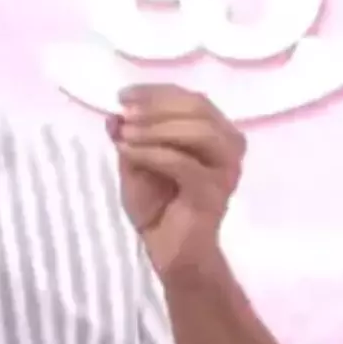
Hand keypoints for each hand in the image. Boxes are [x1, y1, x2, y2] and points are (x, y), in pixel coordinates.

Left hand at [108, 84, 244, 277]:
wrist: (169, 251)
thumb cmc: (157, 204)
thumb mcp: (135, 162)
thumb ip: (130, 136)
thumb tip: (114, 114)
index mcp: (215, 132)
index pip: (191, 98)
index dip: (156, 92)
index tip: (123, 95)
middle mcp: (228, 146)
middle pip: (199, 108)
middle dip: (157, 106)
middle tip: (124, 113)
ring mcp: (226, 169)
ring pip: (199, 131)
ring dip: (156, 127)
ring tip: (125, 133)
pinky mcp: (214, 193)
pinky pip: (183, 163)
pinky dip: (152, 152)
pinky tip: (127, 152)